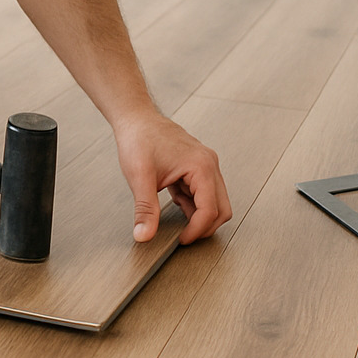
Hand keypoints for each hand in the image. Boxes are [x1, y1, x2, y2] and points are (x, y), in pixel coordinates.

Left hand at [114, 111, 231, 244]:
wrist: (135, 118)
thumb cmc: (139, 138)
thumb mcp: (139, 178)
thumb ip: (145, 210)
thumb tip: (144, 235)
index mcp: (201, 166)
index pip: (210, 210)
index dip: (197, 230)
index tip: (182, 240)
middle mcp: (209, 164)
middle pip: (221, 208)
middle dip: (204, 226)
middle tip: (184, 236)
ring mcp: (205, 165)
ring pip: (214, 202)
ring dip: (197, 214)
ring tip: (174, 215)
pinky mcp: (197, 167)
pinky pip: (203, 193)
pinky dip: (192, 203)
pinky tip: (175, 200)